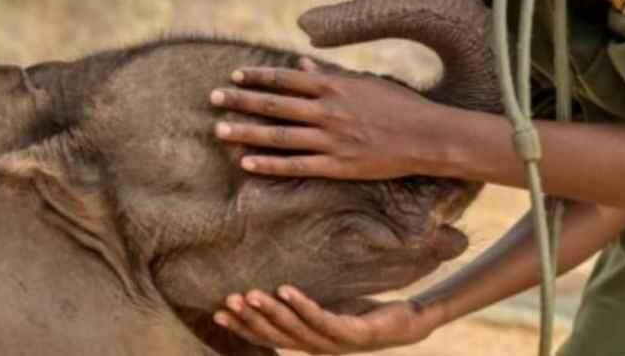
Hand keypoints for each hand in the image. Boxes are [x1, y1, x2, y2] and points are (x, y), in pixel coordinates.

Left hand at [210, 58, 443, 179]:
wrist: (427, 136)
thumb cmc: (400, 105)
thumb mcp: (366, 82)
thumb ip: (331, 76)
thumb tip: (303, 66)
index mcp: (335, 86)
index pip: (286, 79)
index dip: (258, 77)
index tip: (235, 76)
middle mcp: (328, 111)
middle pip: (274, 105)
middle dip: (241, 101)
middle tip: (213, 98)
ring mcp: (331, 140)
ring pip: (279, 135)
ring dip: (246, 131)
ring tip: (219, 129)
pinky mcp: (337, 165)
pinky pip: (296, 165)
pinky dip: (270, 164)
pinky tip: (247, 163)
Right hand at [213, 286, 440, 353]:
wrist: (407, 325)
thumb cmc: (367, 316)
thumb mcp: (336, 307)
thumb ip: (307, 303)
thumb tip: (306, 279)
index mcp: (309, 341)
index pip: (269, 337)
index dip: (243, 327)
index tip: (217, 311)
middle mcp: (317, 345)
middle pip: (275, 334)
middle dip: (249, 319)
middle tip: (226, 300)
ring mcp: (334, 341)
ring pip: (294, 329)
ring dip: (269, 312)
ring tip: (248, 294)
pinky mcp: (351, 333)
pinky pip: (321, 318)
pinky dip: (301, 306)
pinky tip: (285, 289)